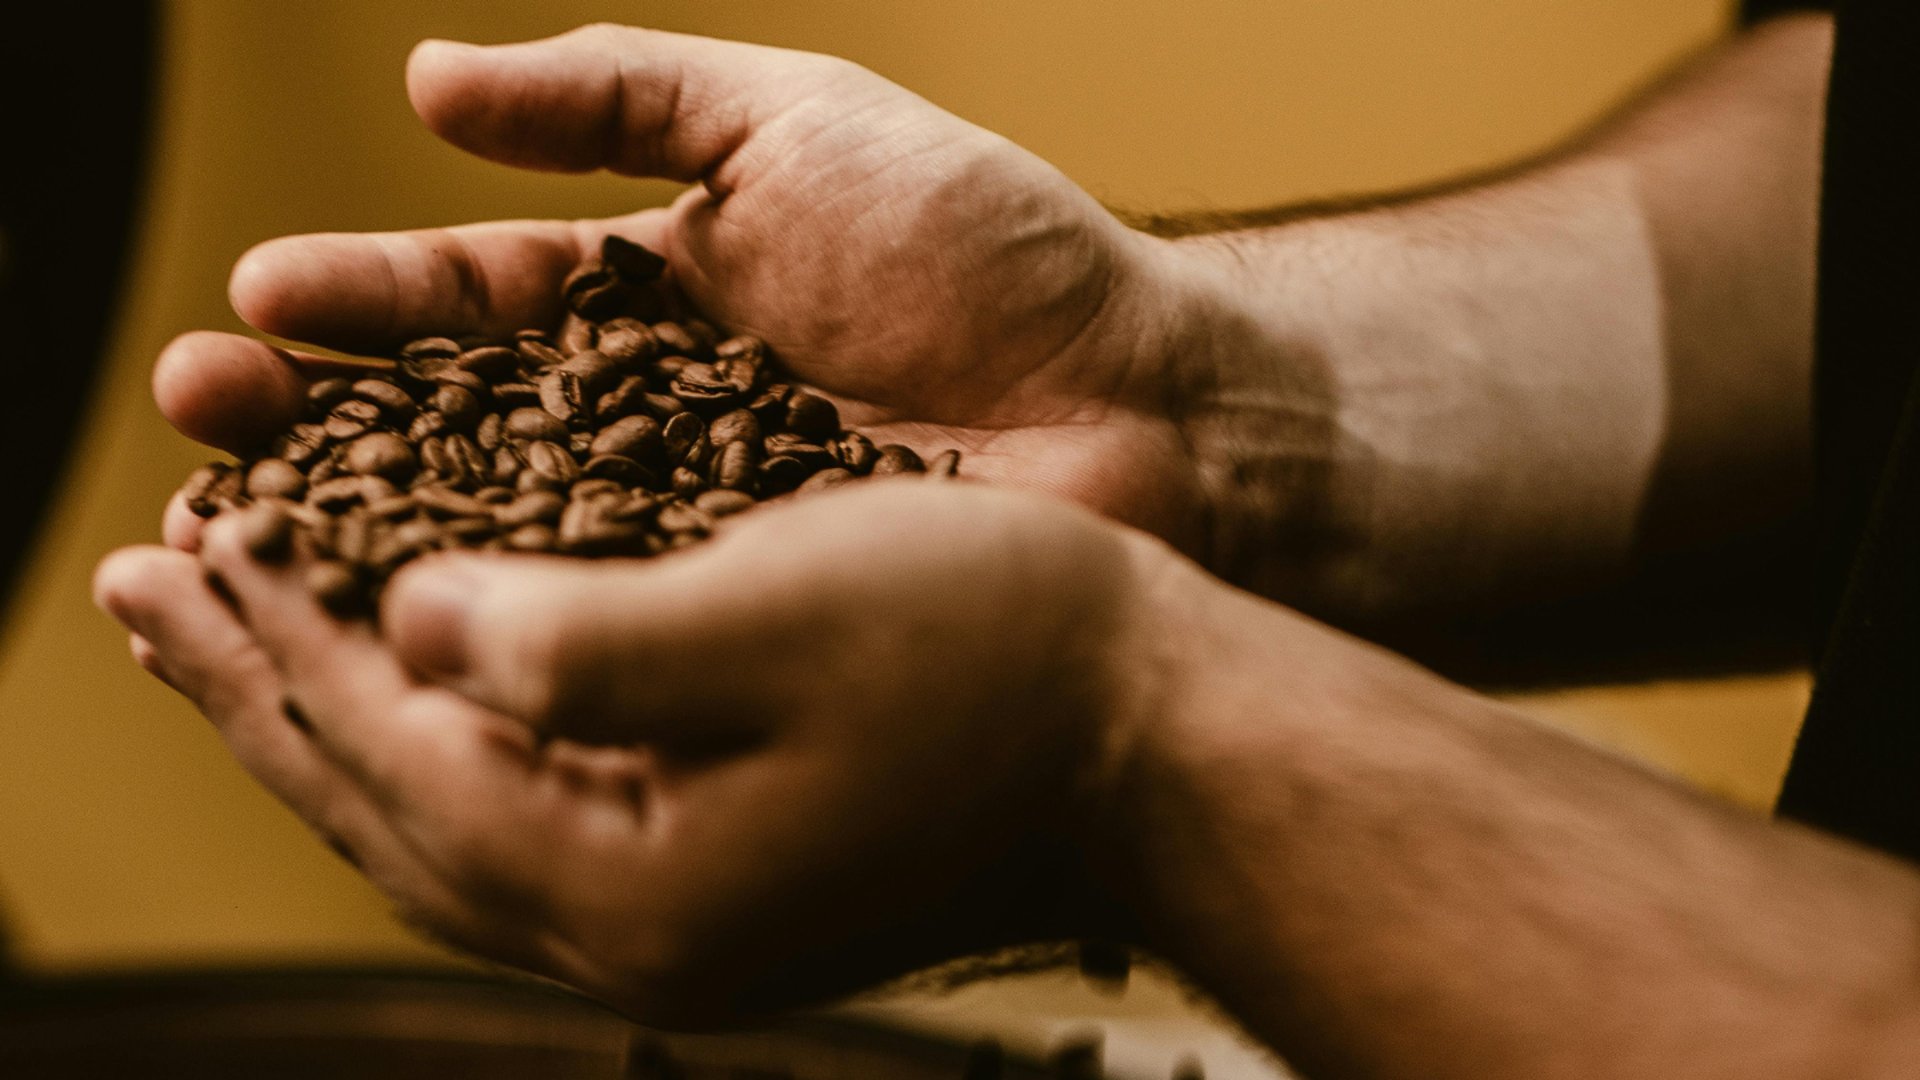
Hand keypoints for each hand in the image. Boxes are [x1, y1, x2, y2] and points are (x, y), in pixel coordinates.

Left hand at [97, 483, 1168, 1021]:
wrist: (1157, 744)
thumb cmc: (1000, 655)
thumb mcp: (782, 611)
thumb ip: (575, 636)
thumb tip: (412, 620)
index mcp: (640, 886)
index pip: (393, 758)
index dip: (275, 643)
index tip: (183, 542)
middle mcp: (644, 939)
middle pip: (388, 814)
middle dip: (262, 695)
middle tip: (149, 595)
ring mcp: (687, 932)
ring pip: (443, 831)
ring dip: (333, 728)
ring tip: (244, 646)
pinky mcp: (727, 894)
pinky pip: (519, 833)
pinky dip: (436, 753)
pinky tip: (418, 700)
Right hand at [156, 24, 1211, 554]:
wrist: (1142, 405)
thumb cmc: (996, 252)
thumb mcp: (804, 121)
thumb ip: (631, 96)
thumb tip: (432, 82)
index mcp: (658, 297)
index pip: (478, 296)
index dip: (369, 303)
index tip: (261, 307)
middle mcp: (653, 421)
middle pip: (460, 420)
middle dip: (327, 415)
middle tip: (205, 416)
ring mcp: (691, 531)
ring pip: (505, 534)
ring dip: (376, 526)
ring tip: (251, 516)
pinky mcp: (737, 624)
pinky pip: (603, 627)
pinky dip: (505, 626)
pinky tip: (407, 628)